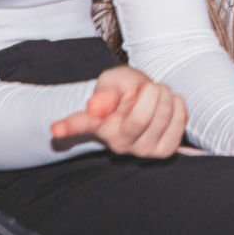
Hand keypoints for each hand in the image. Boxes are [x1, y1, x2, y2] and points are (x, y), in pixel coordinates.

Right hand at [51, 66, 188, 157]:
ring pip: (162, 121)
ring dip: (167, 98)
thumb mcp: (115, 82)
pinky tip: (171, 104)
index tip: (54, 129)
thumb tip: (95, 107)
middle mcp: (117, 142)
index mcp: (99, 124)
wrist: (145, 100)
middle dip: (152, 93)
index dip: (68, 126)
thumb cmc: (125, 92)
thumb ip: (107, 93)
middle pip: (140, 120)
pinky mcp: (163, 152)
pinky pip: (178, 127)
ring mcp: (141, 151)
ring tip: (160, 93)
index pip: (82, 124)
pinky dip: (179, 108)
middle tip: (151, 86)